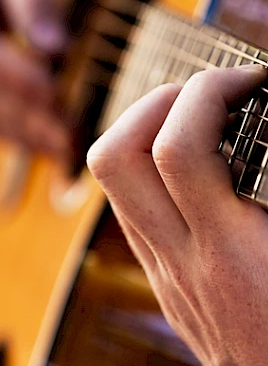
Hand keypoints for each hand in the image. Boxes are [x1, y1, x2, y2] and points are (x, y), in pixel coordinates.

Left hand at [87, 65, 267, 365]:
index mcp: (232, 255)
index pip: (178, 151)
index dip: (208, 93)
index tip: (251, 81)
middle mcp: (180, 262)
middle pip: (114, 159)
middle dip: (153, 104)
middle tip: (208, 92)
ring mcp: (163, 273)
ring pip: (113, 185)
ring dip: (145, 132)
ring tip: (200, 118)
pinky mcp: (165, 284)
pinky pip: (133, 212)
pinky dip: (153, 173)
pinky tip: (198, 171)